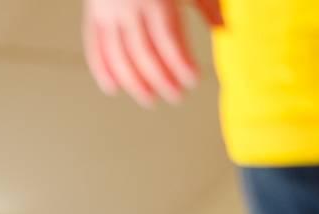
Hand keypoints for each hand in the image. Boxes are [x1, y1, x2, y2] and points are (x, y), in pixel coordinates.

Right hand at [83, 0, 221, 106]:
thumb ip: (206, 4)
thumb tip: (225, 29)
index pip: (168, 40)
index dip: (179, 64)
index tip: (192, 80)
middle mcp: (129, 8)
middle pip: (143, 53)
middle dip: (159, 79)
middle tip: (174, 97)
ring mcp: (108, 14)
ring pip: (118, 56)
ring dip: (133, 82)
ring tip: (149, 99)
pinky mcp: (94, 16)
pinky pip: (94, 48)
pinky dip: (102, 69)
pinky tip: (113, 87)